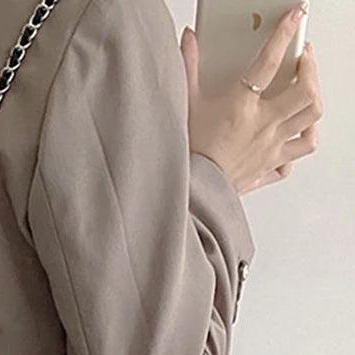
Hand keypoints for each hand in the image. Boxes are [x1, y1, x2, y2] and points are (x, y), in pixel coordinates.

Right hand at [180, 2, 322, 194]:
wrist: (188, 193)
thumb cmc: (186, 153)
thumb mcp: (184, 105)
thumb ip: (188, 67)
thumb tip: (188, 39)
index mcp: (242, 107)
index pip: (269, 61)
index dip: (284, 33)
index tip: (294, 18)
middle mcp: (264, 126)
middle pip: (307, 91)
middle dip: (310, 69)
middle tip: (303, 59)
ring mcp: (271, 148)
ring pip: (311, 122)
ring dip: (314, 103)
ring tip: (306, 92)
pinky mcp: (269, 168)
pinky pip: (295, 159)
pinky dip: (298, 146)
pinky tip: (292, 136)